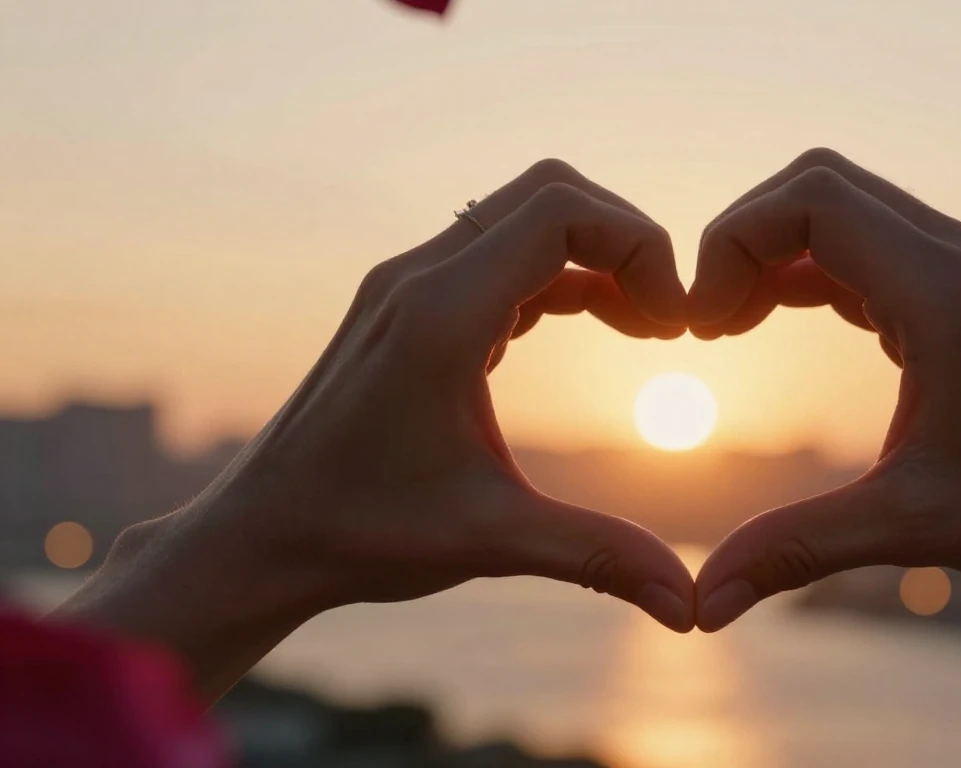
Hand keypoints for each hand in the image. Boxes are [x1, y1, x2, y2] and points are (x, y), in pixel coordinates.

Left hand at [62, 160, 695, 697]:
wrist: (262, 535)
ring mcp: (409, 286)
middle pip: (549, 193)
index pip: (560, 211)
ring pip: (525, 218)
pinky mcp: (410, 306)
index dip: (639, 247)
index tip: (676, 323)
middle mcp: (420, 278)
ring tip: (649, 328)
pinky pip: (503, 256)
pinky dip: (562, 278)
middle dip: (626, 241)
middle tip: (669, 319)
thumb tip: (689, 606)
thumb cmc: (359, 533)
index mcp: (440, 315)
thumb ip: (597, 557)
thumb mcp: (490, 540)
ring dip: (597, 258)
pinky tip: (600, 326)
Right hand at [687, 147, 960, 628]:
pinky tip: (788, 319)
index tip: (702, 323)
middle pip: (821, 184)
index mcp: (946, 294)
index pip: (813, 200)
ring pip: (849, 207)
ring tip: (732, 323)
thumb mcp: (912, 528)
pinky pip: (879, 243)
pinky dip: (820, 268)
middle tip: (709, 321)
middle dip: (746, 238)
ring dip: (780, 251)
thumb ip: (798, 551)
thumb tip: (703, 602)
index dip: (733, 241)